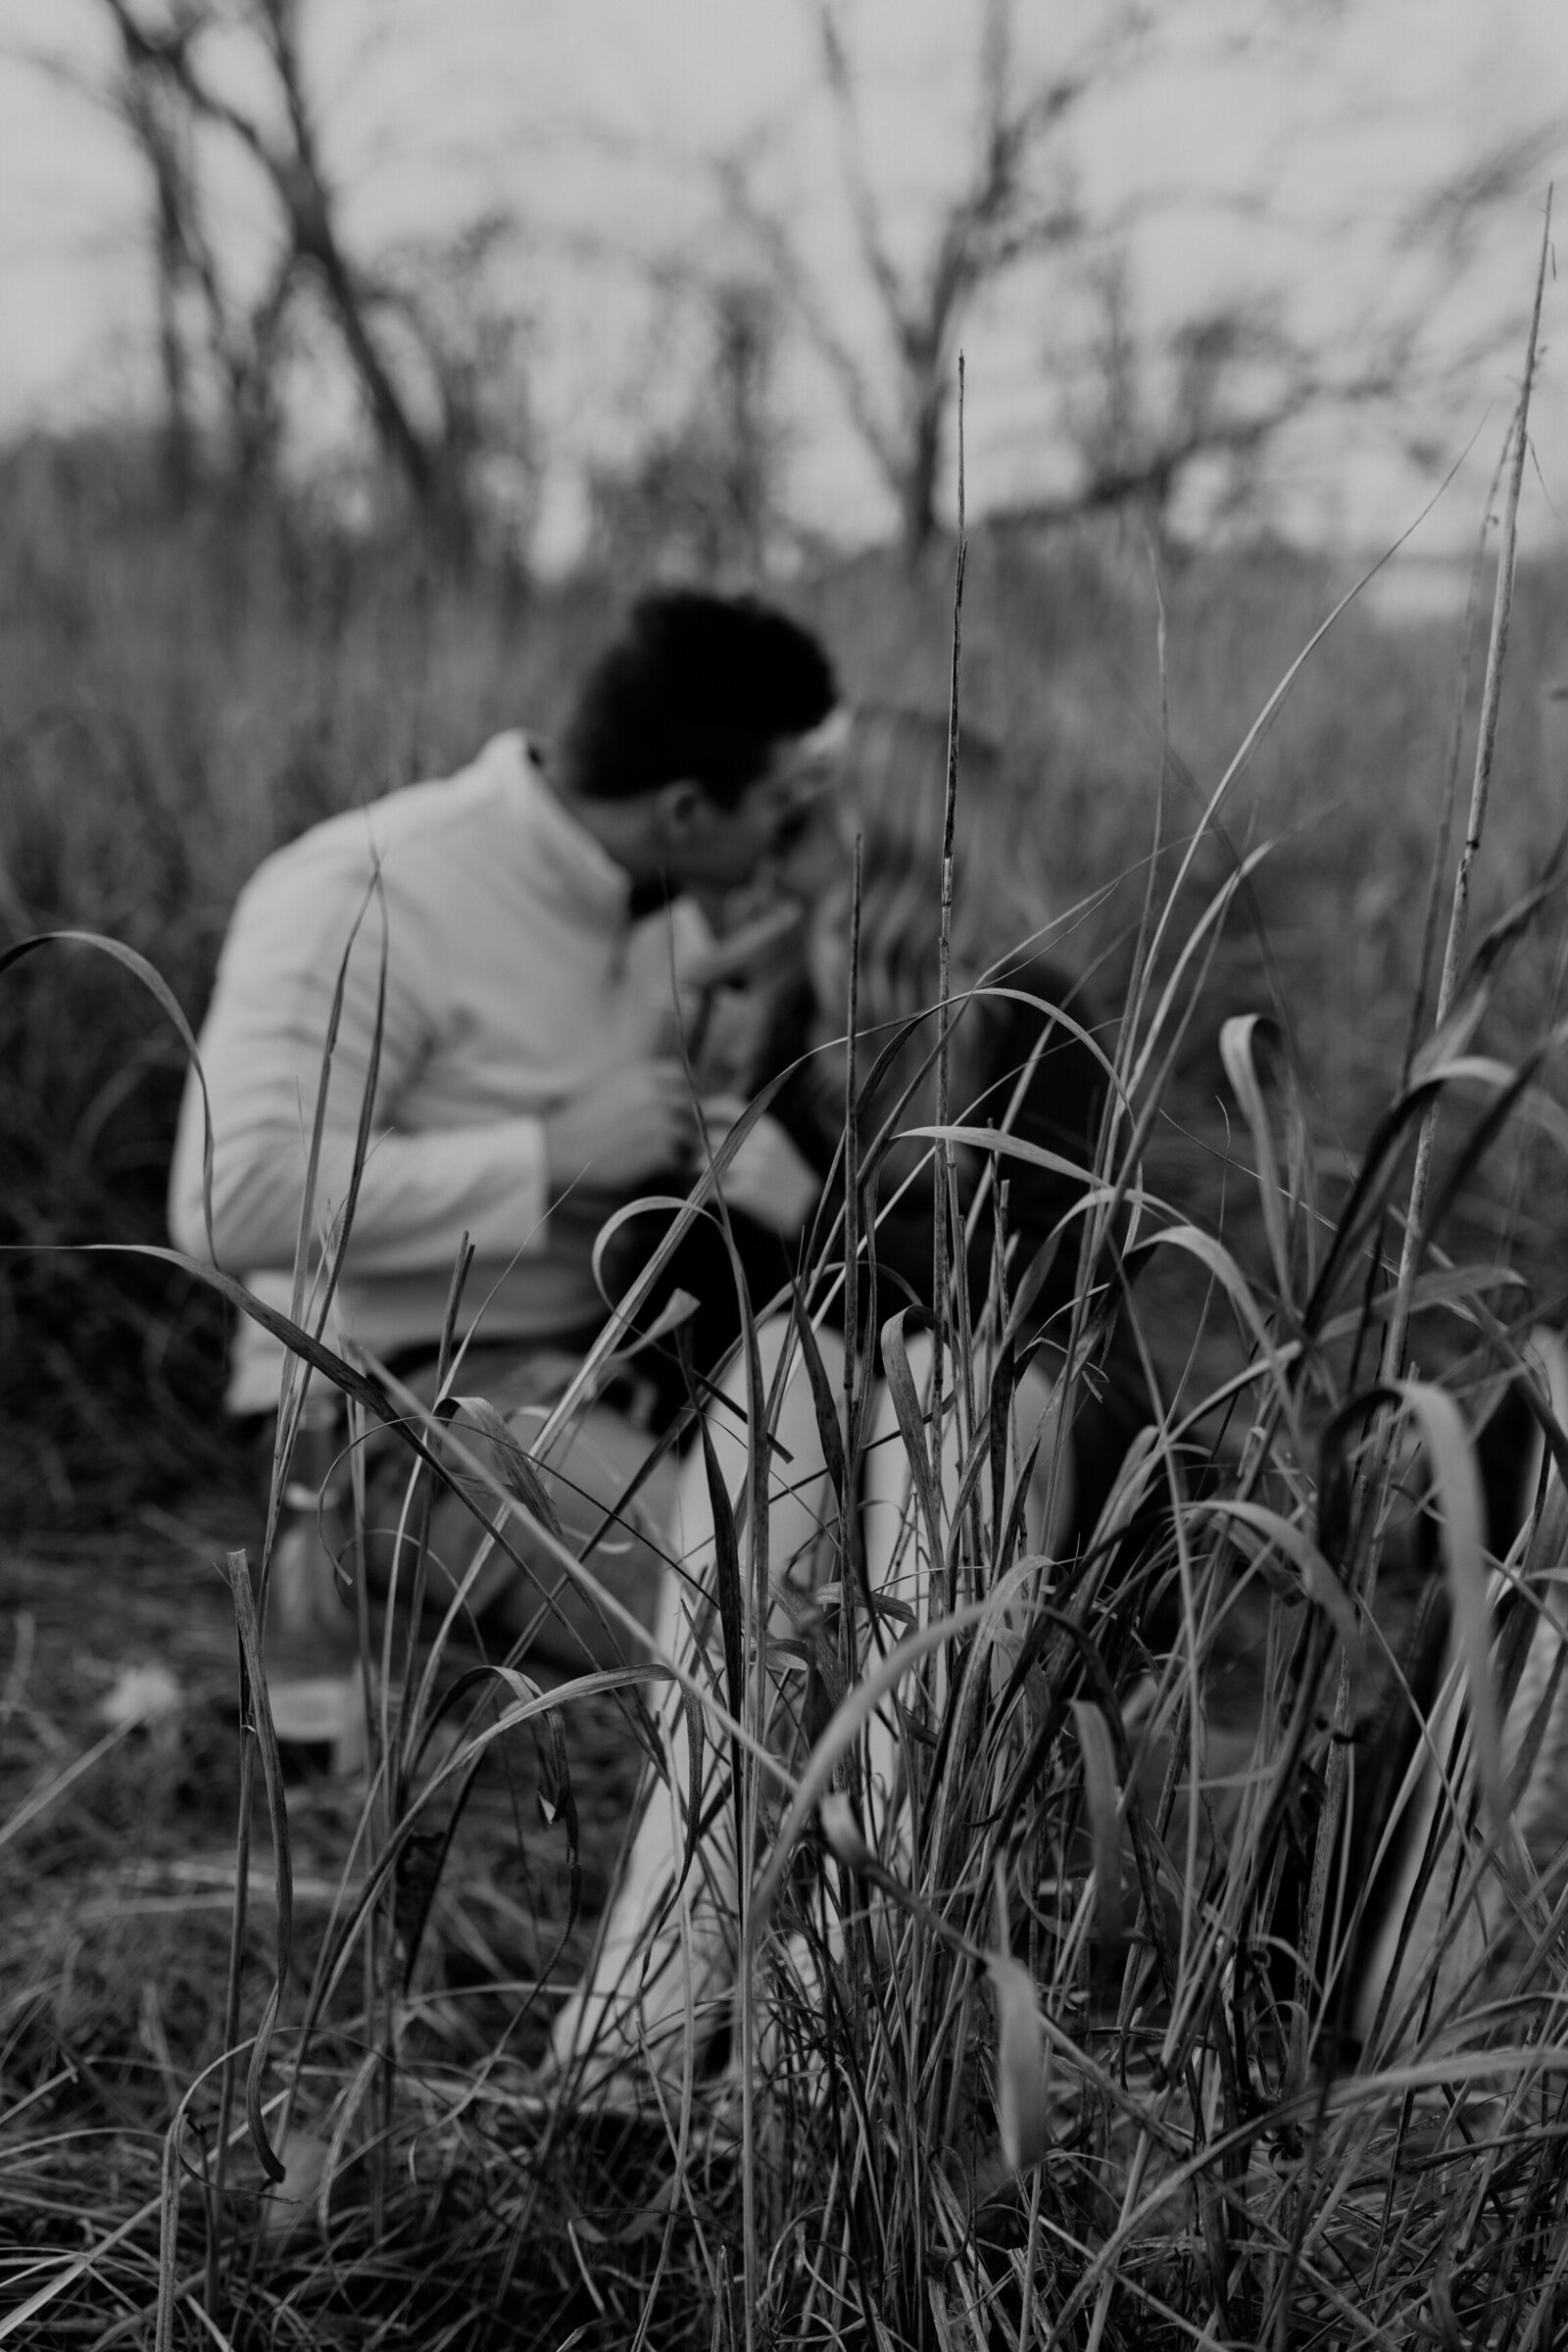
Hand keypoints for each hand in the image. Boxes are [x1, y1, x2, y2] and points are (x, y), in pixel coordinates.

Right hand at [543, 1062, 695, 1196]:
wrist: (559, 1149)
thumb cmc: (575, 1121)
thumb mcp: (604, 1086)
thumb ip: (635, 1084)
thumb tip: (661, 1092)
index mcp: (641, 1075)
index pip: (681, 1076)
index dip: (681, 1092)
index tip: (677, 1107)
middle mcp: (656, 1095)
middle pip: (689, 1106)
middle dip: (684, 1121)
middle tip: (672, 1137)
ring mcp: (662, 1123)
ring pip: (688, 1135)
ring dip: (680, 1147)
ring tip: (663, 1156)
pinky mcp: (661, 1150)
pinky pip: (678, 1159)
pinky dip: (669, 1166)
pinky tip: (651, 1168)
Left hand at [701, 1098, 821, 1236]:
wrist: (810, 1211)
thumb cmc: (790, 1179)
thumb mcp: (777, 1147)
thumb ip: (751, 1135)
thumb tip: (711, 1131)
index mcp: (768, 1129)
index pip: (730, 1107)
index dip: (707, 1109)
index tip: (696, 1117)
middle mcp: (759, 1144)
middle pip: (711, 1137)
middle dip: (698, 1149)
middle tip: (693, 1160)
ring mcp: (752, 1168)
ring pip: (705, 1162)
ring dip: (698, 1171)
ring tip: (700, 1179)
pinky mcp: (746, 1192)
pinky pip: (711, 1188)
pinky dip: (705, 1193)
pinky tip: (707, 1197)